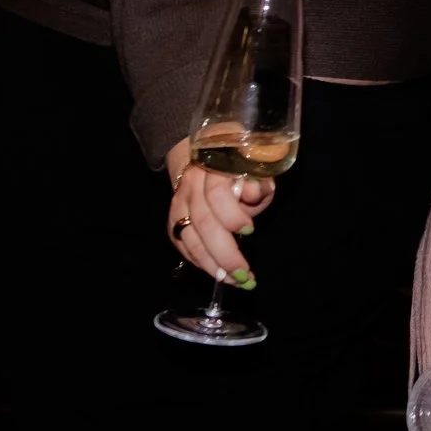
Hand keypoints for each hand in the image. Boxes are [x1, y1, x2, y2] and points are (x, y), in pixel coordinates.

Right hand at [163, 137, 272, 286]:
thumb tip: (253, 195)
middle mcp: (191, 185)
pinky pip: (180, 243)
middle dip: (224, 254)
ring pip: (188, 238)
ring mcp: (178, 202)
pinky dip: (197, 261)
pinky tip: (215, 271)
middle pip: (203, 223)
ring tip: (232, 280)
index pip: (216, 194)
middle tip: (244, 274)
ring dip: (211, 264)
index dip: (233, 217)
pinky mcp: (172, 216)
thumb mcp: (255, 165)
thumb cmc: (238, 161)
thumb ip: (258, 182)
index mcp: (214, 167)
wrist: (205, 149)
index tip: (250, 231)